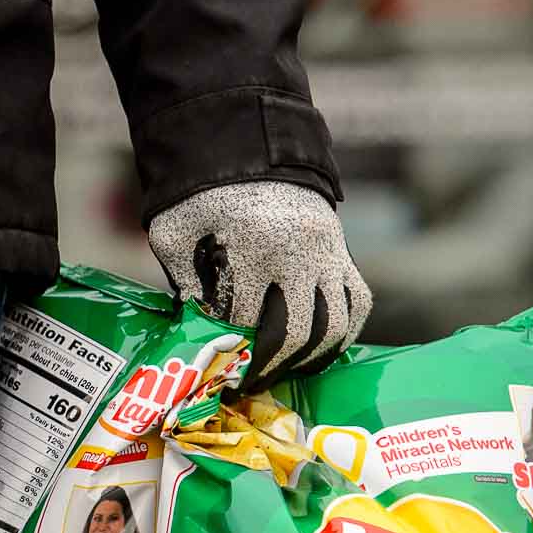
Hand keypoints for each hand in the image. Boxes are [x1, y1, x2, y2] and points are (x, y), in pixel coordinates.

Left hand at [148, 180, 371, 390]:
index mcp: (254, 246)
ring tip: (281, 373)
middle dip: (269, 366)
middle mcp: (299, 252)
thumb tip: (194, 324)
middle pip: (295, 331)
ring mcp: (328, 253)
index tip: (213, 367)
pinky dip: (341, 333)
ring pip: (333, 325)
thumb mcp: (176, 229)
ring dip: (308, 358)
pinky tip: (315, 352)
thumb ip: (180, 276)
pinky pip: (356, 303)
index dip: (228, 348)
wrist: (250, 148)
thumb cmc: (203, 193)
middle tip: (247, 384)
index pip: (243, 318)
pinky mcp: (342, 252)